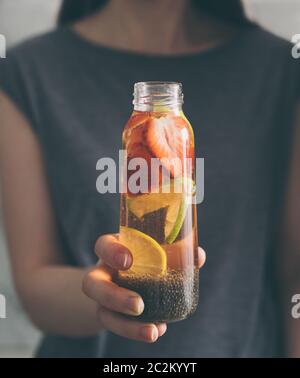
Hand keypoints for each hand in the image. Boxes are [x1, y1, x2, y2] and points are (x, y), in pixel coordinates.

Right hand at [83, 234, 205, 342]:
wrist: (125, 278)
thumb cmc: (144, 258)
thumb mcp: (155, 250)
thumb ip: (176, 251)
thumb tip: (198, 256)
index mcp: (113, 251)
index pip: (103, 246)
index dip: (111, 252)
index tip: (127, 261)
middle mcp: (103, 273)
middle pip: (92, 284)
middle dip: (114, 297)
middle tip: (139, 305)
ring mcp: (104, 297)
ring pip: (103, 313)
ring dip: (127, 326)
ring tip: (152, 332)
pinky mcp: (111, 315)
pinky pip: (118, 327)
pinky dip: (138, 331)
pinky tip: (158, 330)